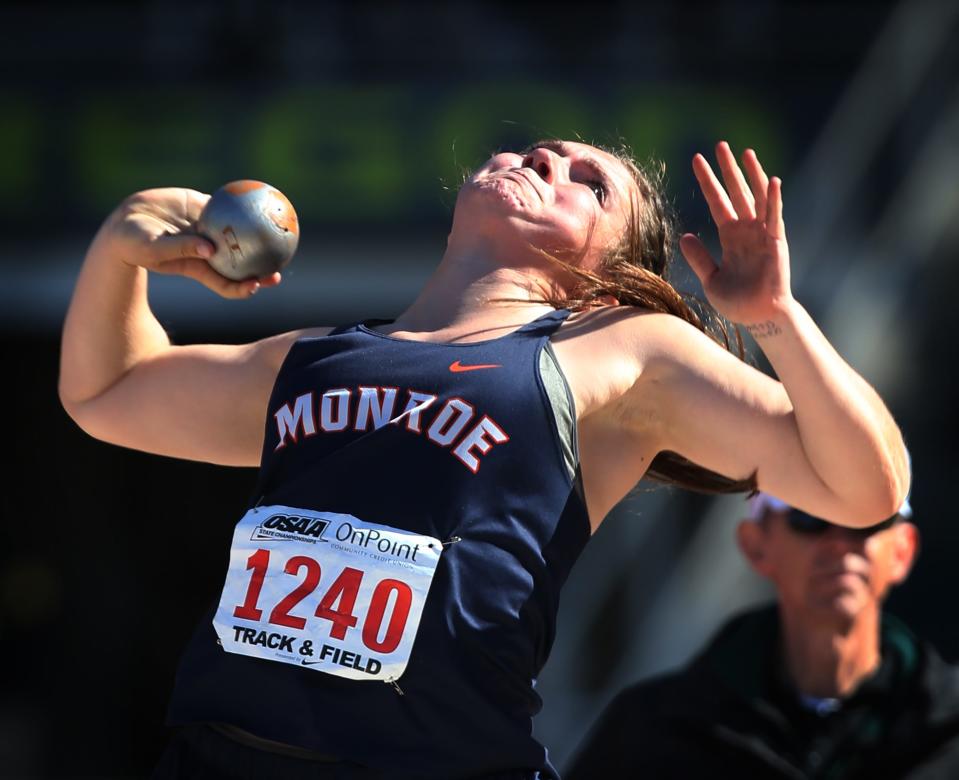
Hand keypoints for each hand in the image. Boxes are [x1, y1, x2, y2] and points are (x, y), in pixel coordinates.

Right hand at [97, 187, 280, 298]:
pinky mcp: (204, 209)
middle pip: (241, 264)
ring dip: (259, 236)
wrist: (126, 221)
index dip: (244, 287)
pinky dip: (241, 206)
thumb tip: (211, 250)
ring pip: (239, 235)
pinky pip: (226, 207)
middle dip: (262, 269)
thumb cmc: (135, 242)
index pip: (227, 283)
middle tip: (281, 267)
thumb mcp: (155, 248)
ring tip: (279, 230)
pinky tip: (256, 198)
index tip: (259, 285)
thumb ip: (182, 249)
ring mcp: (208, 231)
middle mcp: (209, 252)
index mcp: (200, 267)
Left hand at [680, 142, 791, 325]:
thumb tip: (685, 236)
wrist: (759, 318)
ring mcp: (763, 234)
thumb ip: (699, 258)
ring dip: (752, 175)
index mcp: (730, 237)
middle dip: (728, 169)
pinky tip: (772, 180)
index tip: (696, 161)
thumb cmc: (737, 302)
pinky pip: (775, 217)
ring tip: (745, 152)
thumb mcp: (710, 278)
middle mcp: (747, 230)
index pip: (717, 202)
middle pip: (736, 192)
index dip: (708, 182)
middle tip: (720, 145)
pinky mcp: (776, 242)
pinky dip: (774, 200)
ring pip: (757, 198)